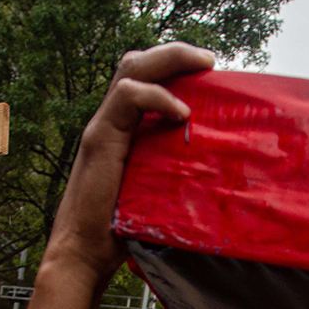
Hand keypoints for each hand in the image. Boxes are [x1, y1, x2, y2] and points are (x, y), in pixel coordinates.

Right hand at [45, 43, 214, 285]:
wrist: (85, 255)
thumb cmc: (122, 234)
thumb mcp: (159, 194)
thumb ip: (176, 174)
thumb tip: (223, 178)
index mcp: (124, 131)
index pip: (146, 81)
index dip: (174, 69)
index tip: (210, 74)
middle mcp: (111, 122)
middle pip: (138, 64)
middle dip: (175, 53)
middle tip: (210, 61)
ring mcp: (103, 128)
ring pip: (131, 70)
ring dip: (170, 60)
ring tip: (203, 66)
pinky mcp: (100, 140)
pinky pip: (127, 96)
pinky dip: (157, 96)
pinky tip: (183, 113)